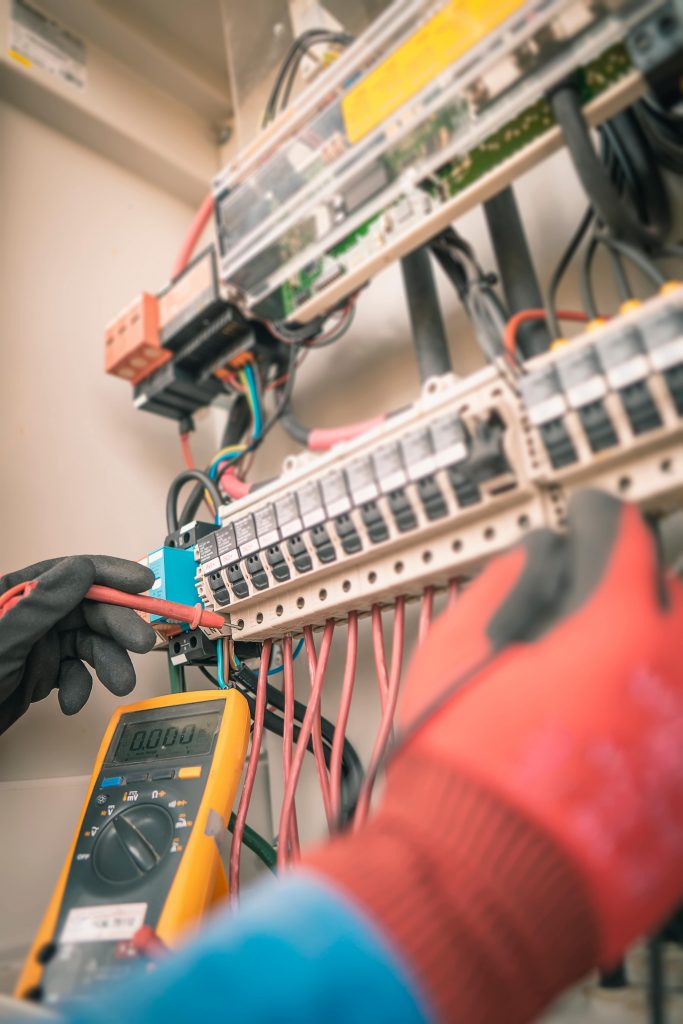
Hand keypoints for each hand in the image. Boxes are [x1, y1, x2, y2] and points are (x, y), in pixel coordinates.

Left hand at [0, 556, 155, 734]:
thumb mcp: (5, 641)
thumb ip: (43, 605)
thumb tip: (81, 570)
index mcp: (15, 594)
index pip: (70, 572)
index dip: (108, 574)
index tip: (141, 582)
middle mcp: (29, 615)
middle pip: (86, 609)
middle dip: (115, 626)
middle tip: (141, 642)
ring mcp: (35, 644)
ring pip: (85, 643)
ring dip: (107, 663)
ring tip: (119, 683)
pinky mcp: (38, 673)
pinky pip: (72, 673)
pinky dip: (79, 687)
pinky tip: (71, 702)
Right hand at [305, 491, 682, 1023]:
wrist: (481, 881)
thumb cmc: (462, 771)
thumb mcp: (453, 649)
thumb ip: (505, 584)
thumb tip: (532, 559)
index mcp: (616, 626)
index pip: (626, 537)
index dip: (599, 520)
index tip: (589, 523)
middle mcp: (671, 674)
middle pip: (681, 595)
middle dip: (645, 586)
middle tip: (609, 596)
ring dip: (655, 653)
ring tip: (609, 667)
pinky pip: (682, 733)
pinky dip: (658, 718)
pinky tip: (617, 730)